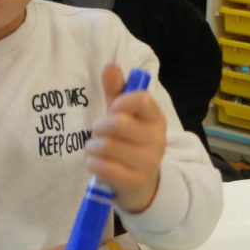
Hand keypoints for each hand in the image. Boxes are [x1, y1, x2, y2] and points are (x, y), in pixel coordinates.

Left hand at [85, 64, 166, 212]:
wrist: (140, 183)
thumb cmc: (129, 143)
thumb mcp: (125, 116)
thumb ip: (116, 92)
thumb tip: (110, 66)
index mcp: (157, 119)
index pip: (141, 99)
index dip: (120, 102)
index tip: (113, 109)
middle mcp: (157, 140)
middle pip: (119, 123)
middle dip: (100, 126)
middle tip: (98, 131)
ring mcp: (148, 163)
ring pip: (107, 146)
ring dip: (92, 146)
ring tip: (95, 148)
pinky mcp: (135, 182)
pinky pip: (103, 167)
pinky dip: (92, 163)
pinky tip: (94, 162)